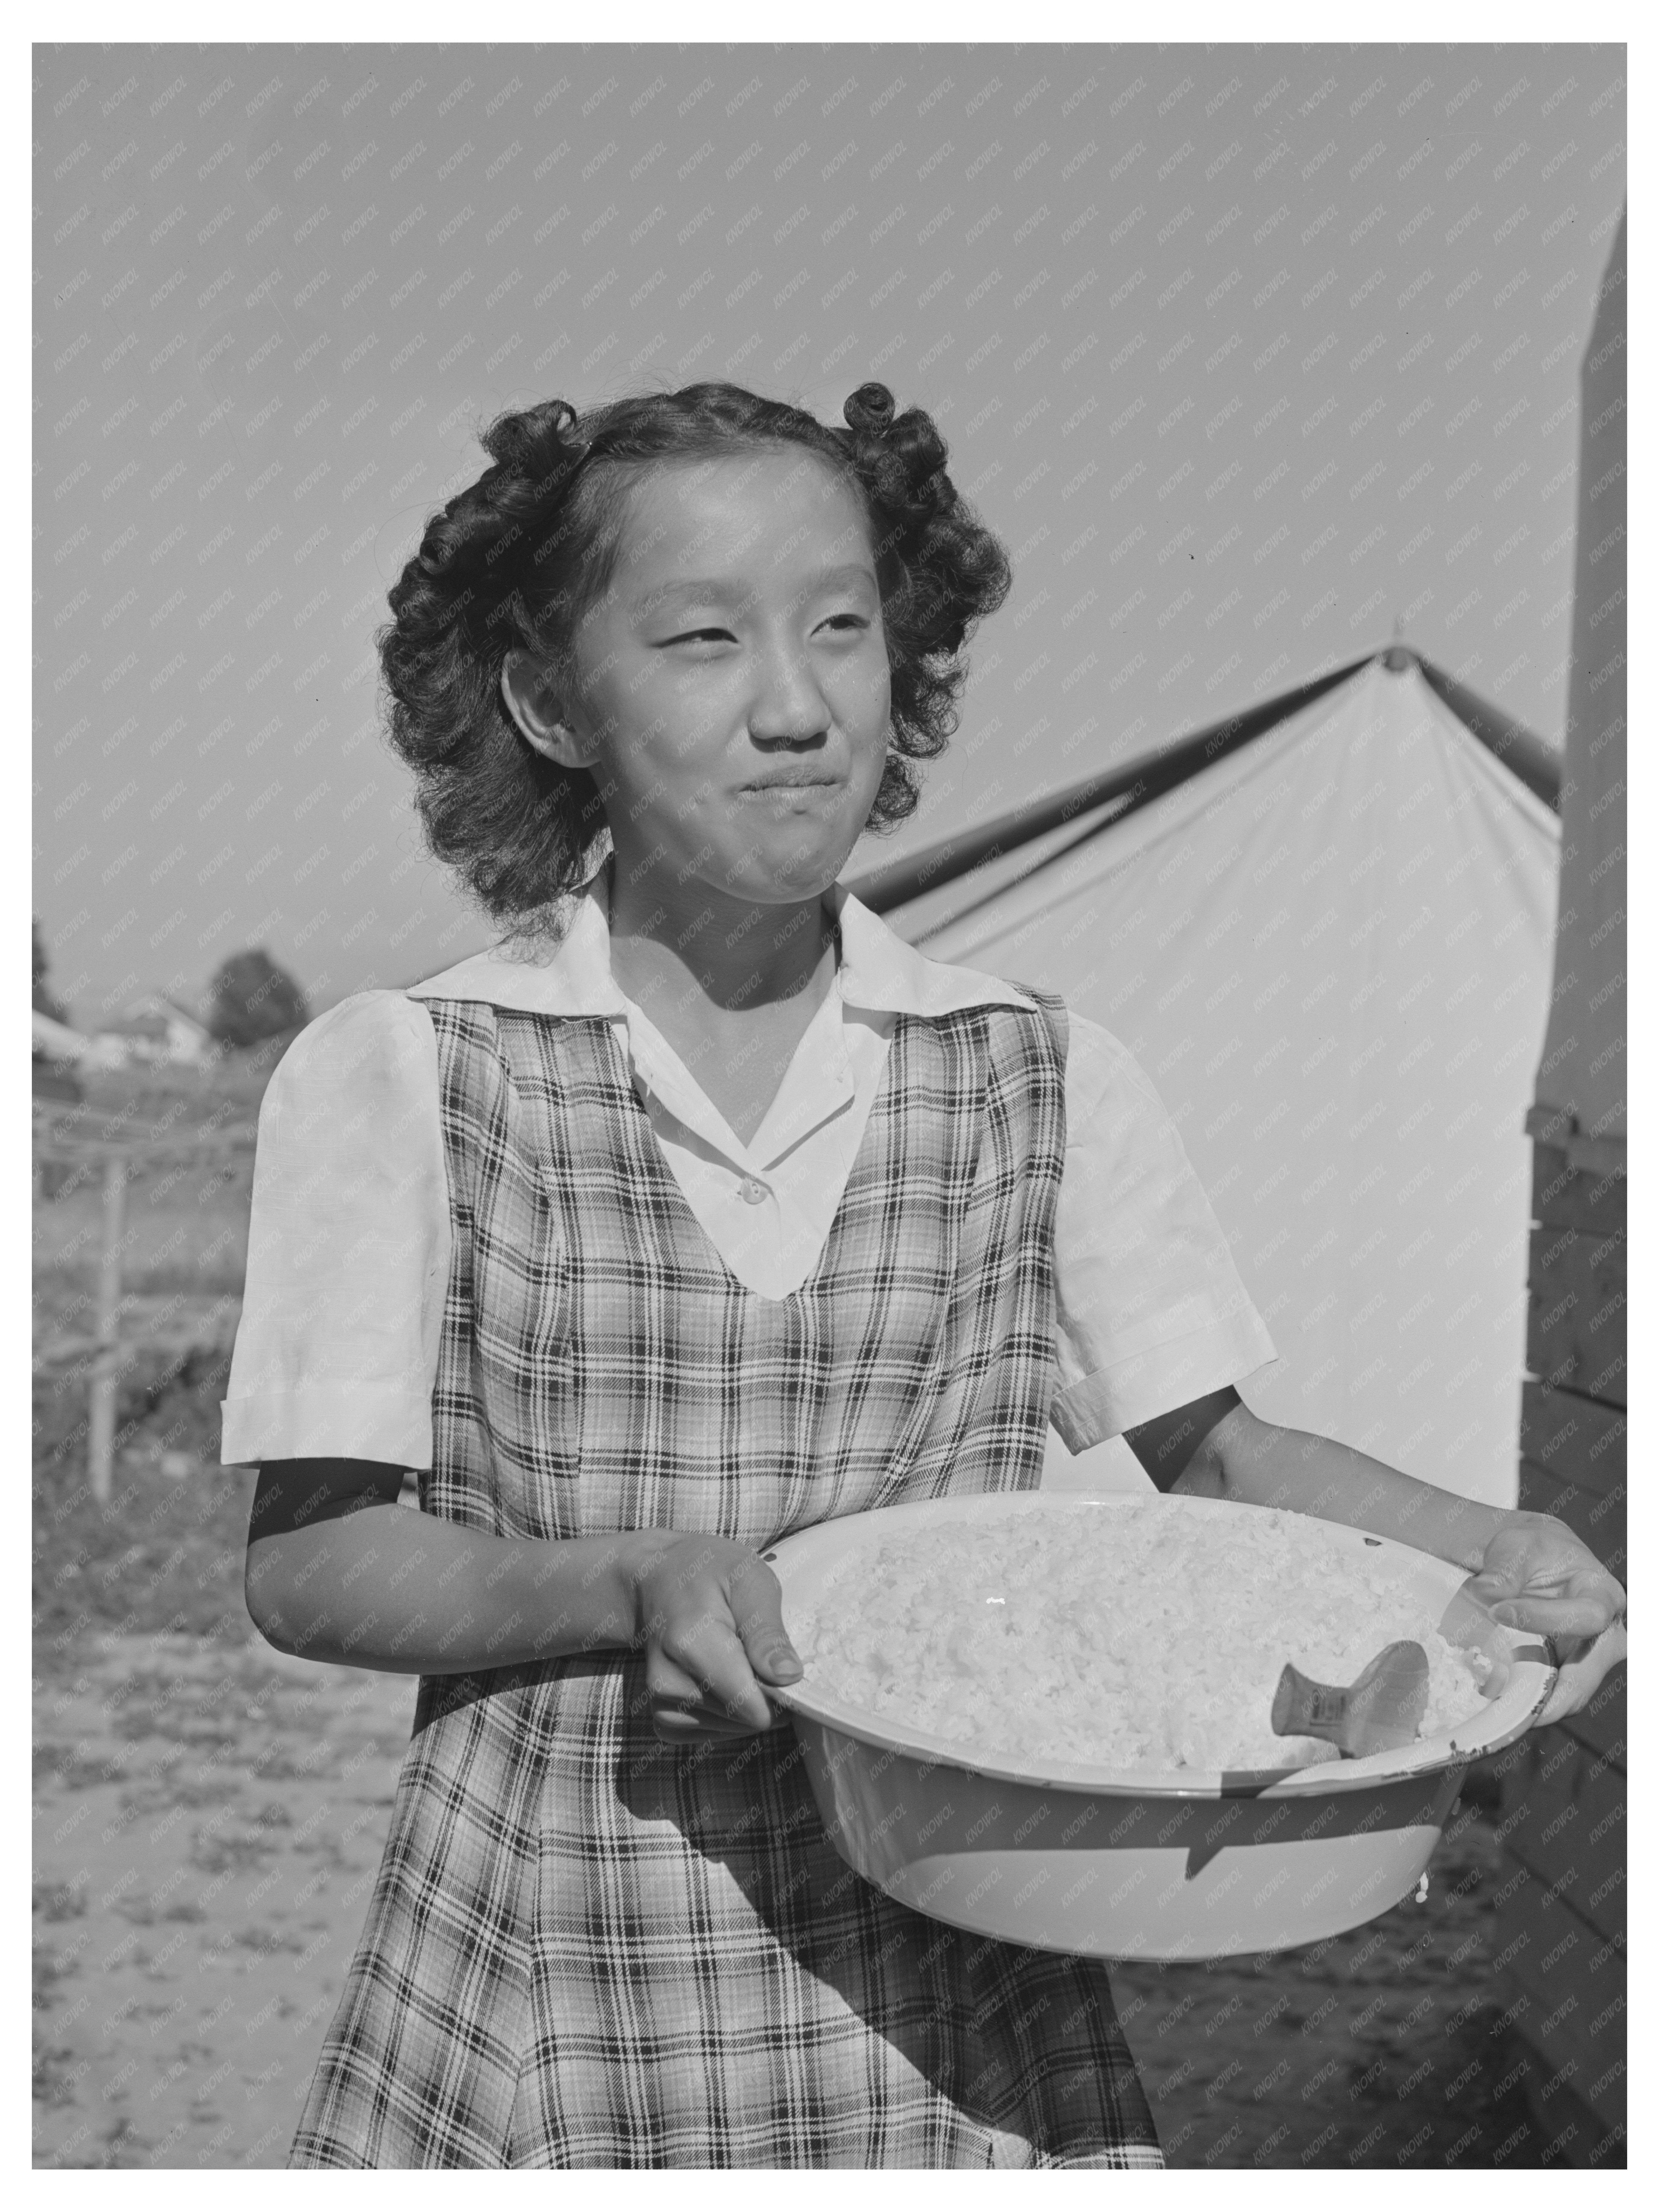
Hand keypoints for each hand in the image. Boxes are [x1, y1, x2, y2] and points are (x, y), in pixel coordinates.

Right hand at [628, 1533, 803, 1743]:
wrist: (657, 1579)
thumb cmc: (709, 1572)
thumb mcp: (749, 1578)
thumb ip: (767, 1629)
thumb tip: (789, 1676)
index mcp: (690, 1643)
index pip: (750, 1705)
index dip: (781, 1692)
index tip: (784, 1662)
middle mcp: (667, 1682)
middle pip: (748, 1719)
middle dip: (765, 1691)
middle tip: (755, 1649)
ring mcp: (661, 1704)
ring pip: (736, 1729)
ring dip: (748, 1700)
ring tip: (736, 1656)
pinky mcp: (664, 1720)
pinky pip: (715, 1733)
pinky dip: (729, 1712)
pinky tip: (723, 1677)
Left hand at [1466, 1511, 1626, 1725]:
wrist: (1534, 1562)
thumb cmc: (1533, 1551)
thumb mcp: (1519, 1546)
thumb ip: (1505, 1568)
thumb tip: (1485, 1592)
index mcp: (1603, 1597)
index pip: (1585, 1616)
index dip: (1543, 1618)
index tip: (1497, 1611)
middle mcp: (1604, 1637)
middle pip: (1584, 1677)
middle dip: (1548, 1695)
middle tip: (1507, 1703)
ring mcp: (1585, 1662)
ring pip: (1565, 1697)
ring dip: (1531, 1707)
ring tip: (1495, 1712)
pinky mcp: (1563, 1675)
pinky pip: (1548, 1696)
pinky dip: (1523, 1704)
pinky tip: (1494, 1706)